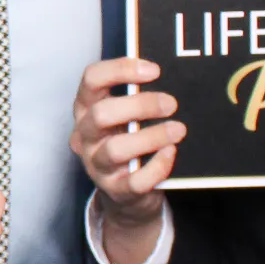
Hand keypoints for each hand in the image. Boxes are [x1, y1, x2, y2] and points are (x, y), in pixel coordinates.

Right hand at [70, 57, 180, 263]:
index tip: (154, 70)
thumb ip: (136, 95)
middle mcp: (85, 136)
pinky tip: (171, 153)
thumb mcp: (125, 116)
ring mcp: (97, 165)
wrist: (127, 193)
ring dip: (152, 136)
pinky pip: (136, 180)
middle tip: (171, 103)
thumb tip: (173, 74)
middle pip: (101, 114)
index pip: (92, 79)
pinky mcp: (116, 190)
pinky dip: (157, 166)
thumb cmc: (129, 142)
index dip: (121, 70)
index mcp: (86, 109)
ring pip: (116, 149)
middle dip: (140, 105)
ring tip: (178, 130)